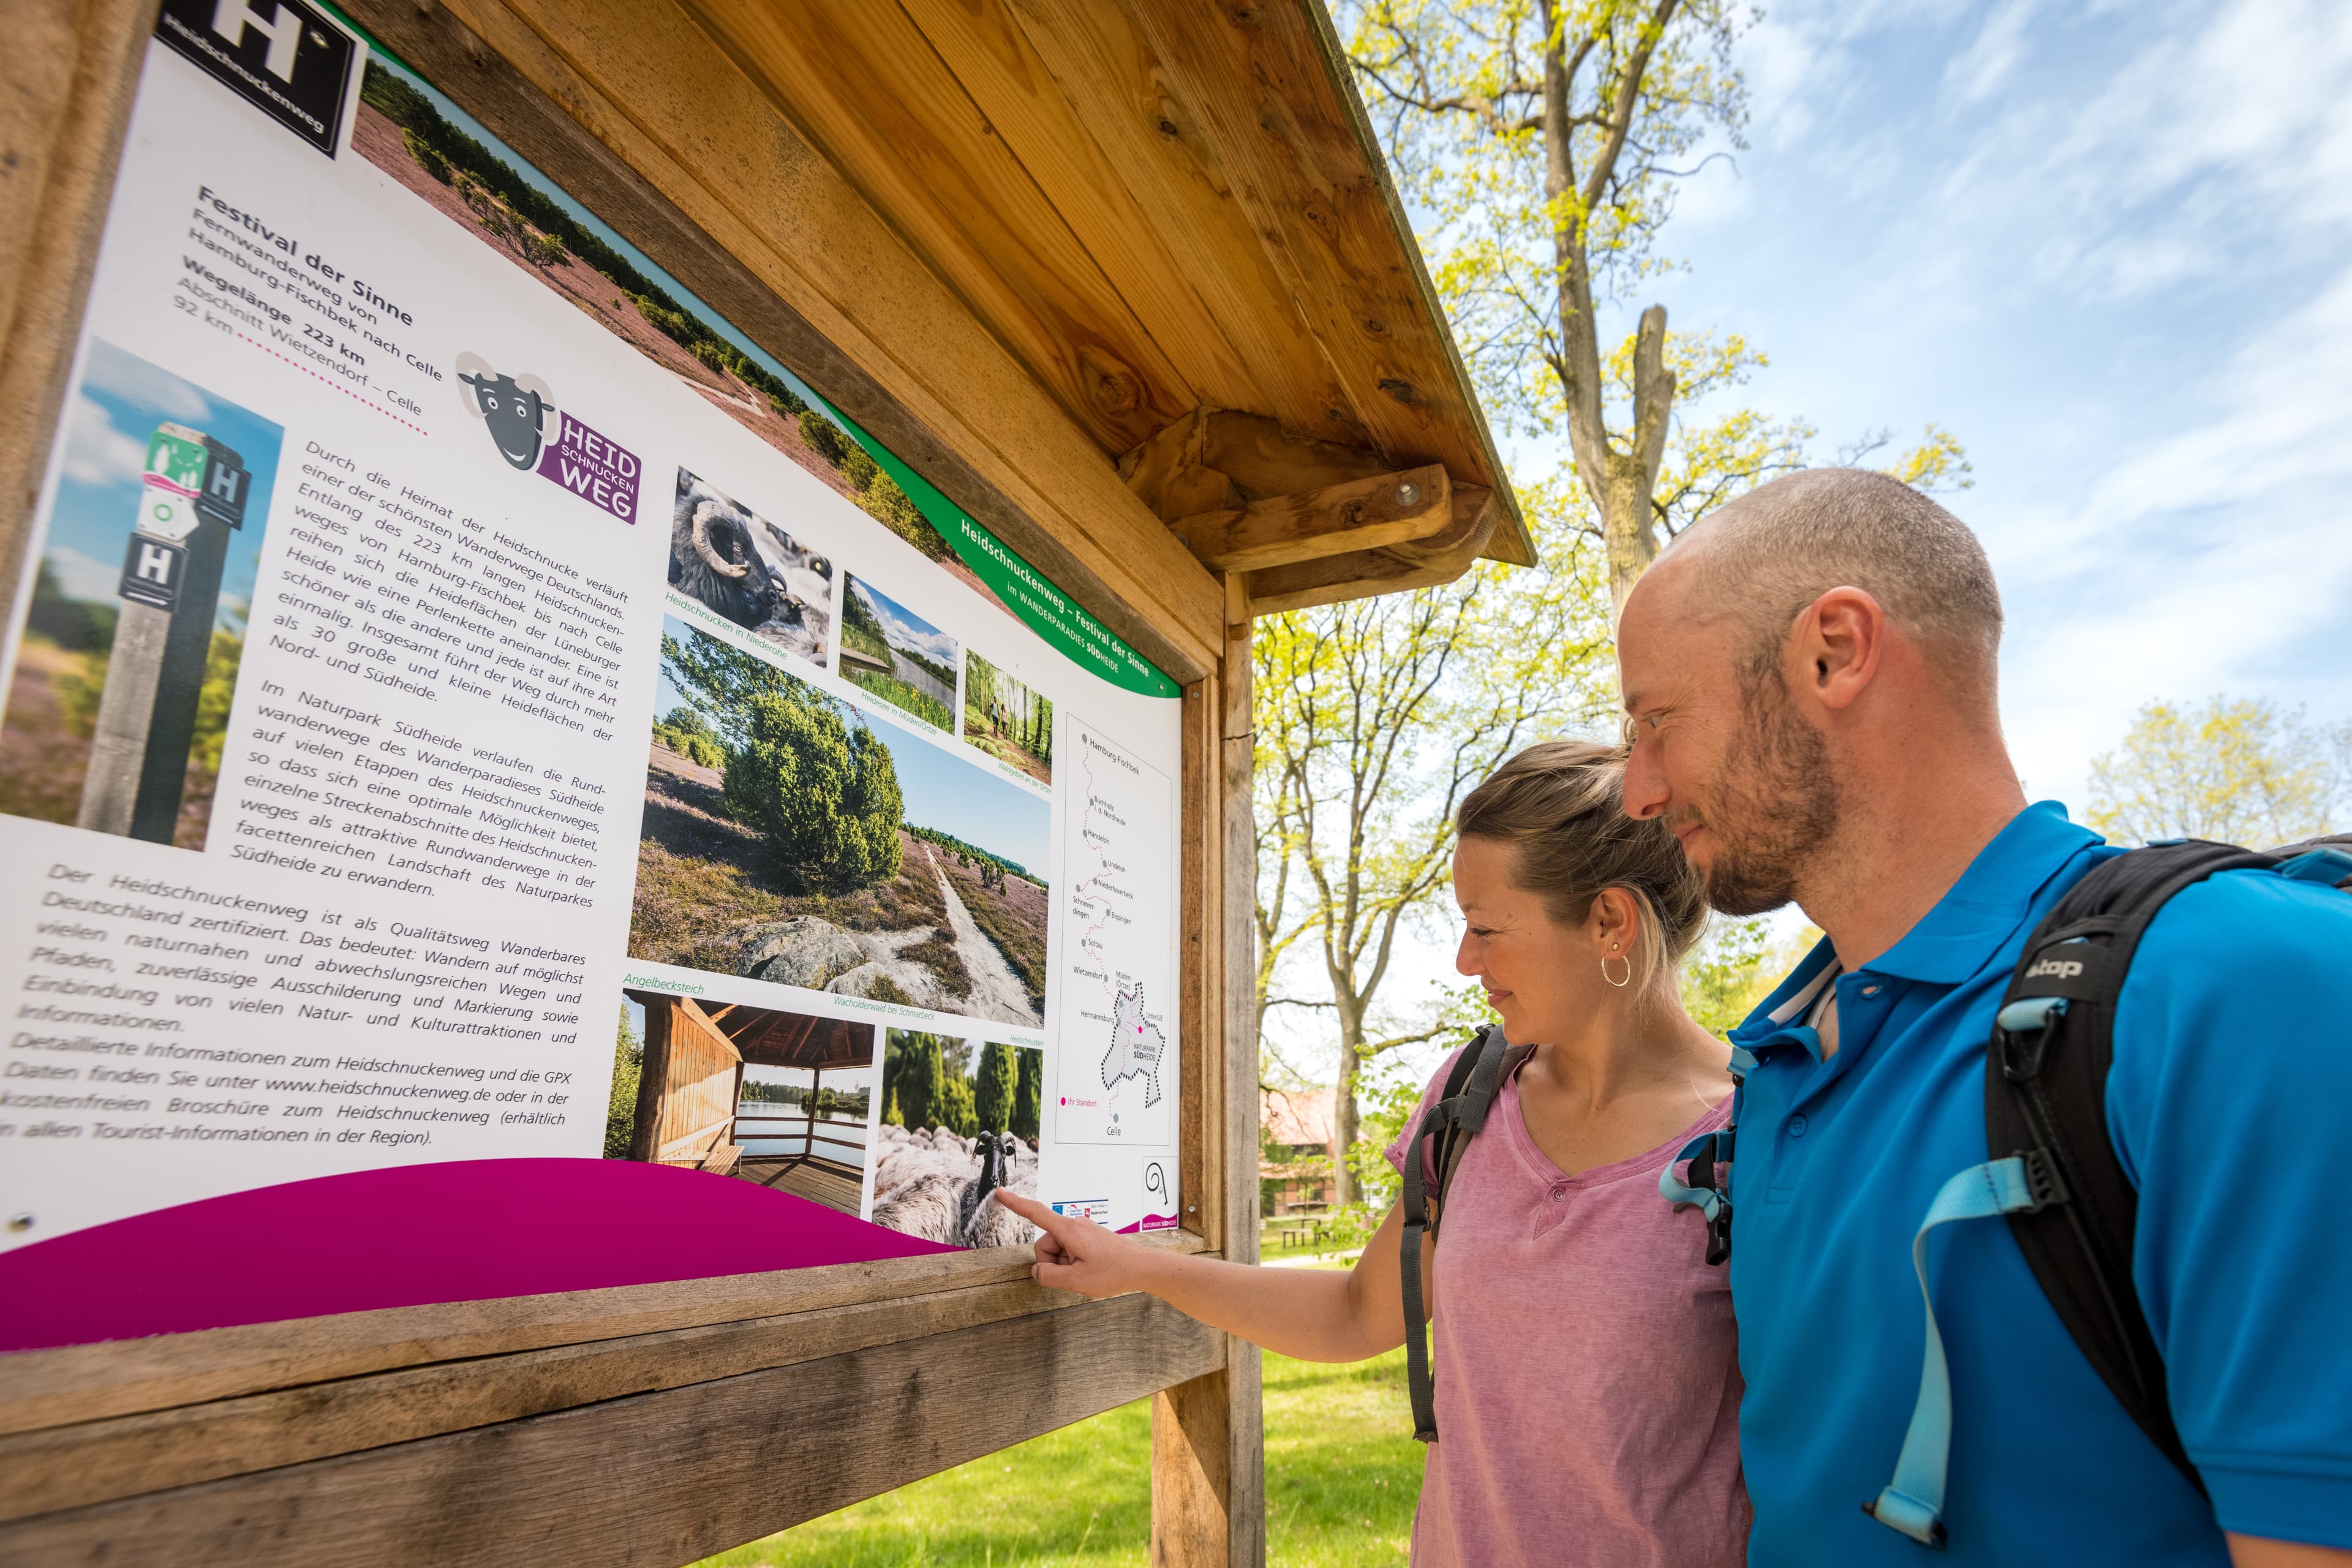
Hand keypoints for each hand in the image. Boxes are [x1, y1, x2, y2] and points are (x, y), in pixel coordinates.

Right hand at [992, 1190, 1152, 1298]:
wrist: (1143, 1268)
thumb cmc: (1113, 1272)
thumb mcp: (1076, 1280)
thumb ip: (1049, 1276)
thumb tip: (1037, 1271)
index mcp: (1068, 1230)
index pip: (1036, 1213)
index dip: (1016, 1204)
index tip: (1000, 1192)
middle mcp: (1074, 1225)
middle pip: (1045, 1244)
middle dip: (1053, 1263)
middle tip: (1075, 1274)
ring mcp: (1083, 1231)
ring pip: (1058, 1250)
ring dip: (1065, 1265)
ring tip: (1086, 1272)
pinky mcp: (1089, 1237)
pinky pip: (1070, 1250)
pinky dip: (1074, 1262)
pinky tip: (1091, 1269)